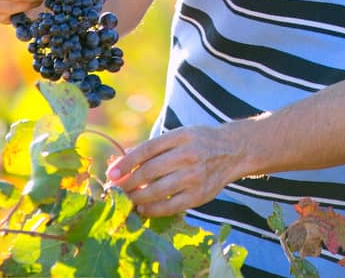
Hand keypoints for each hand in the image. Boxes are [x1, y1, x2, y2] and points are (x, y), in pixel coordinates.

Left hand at [106, 125, 251, 217]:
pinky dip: (152, 210)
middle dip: (127, 183)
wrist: (233, 151)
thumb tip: (122, 161)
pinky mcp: (199, 195)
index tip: (111, 173)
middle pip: (149, 172)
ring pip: (156, 191)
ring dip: (137, 197)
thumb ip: (153, 148)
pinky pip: (170, 207)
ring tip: (128, 199)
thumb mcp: (179, 136)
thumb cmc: (199, 143)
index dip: (126, 162)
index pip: (147, 149)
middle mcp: (188, 155)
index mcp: (181, 136)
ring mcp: (194, 176)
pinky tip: (144, 208)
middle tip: (116, 190)